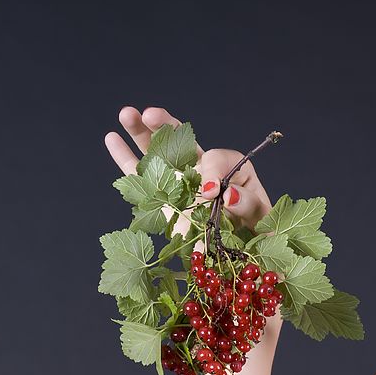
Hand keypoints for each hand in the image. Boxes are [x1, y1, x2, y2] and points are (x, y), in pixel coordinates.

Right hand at [104, 106, 273, 233]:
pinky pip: (144, 178)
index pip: (216, 161)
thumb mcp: (263, 220)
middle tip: (152, 115)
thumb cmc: (259, 238)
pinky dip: (127, 159)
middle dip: (168, 127)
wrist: (245, 260)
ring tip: (127, 114)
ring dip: (143, 133)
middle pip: (184, 142)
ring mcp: (183, 184)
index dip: (210, 173)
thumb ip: (248, 205)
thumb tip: (227, 195)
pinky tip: (112, 138)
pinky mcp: (165, 201)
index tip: (208, 194)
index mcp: (235, 172)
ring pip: (160, 154)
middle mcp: (206, 172)